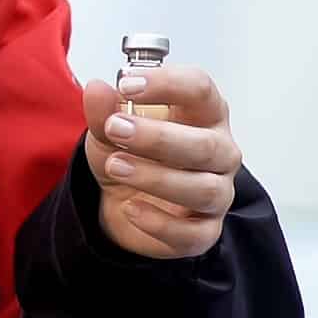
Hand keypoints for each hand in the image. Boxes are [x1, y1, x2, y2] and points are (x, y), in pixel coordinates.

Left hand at [81, 62, 241, 260]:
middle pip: (207, 144)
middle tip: (116, 129)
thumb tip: (97, 90)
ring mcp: (218, 193)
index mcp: (203, 115)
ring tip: (116, 166)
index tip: (127, 84)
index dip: (167, 84)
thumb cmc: (132, 156)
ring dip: (156, 177)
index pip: (201, 90)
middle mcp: (220, 152)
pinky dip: (159, 223)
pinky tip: (131, 208)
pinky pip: (193, 233)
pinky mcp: (206, 231)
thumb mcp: (109, 129)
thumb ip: (104, 111)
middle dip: (158, 137)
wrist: (125, 203)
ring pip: (204, 189)